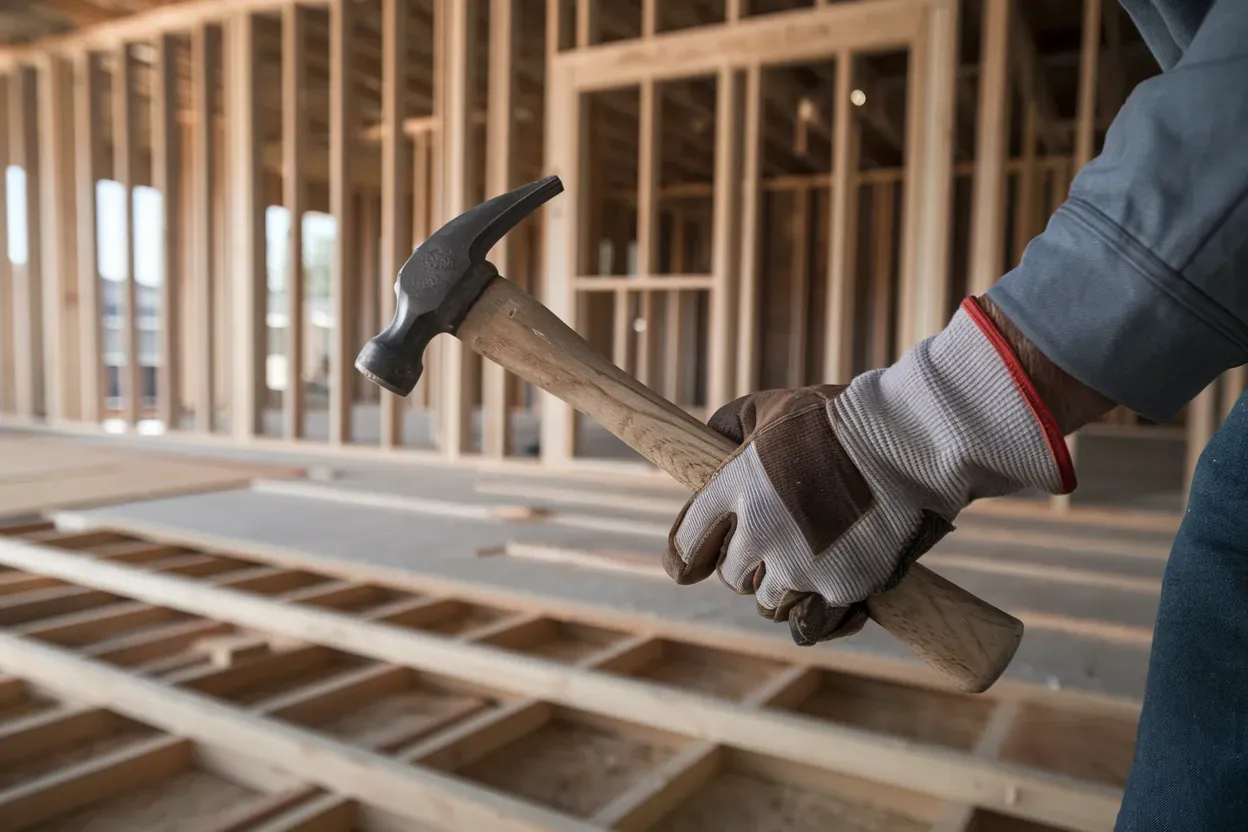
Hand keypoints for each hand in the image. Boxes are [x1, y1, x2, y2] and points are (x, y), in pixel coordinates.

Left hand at [664, 297, 1075, 645]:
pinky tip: (831, 597)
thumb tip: (707, 441)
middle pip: (730, 577)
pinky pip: (813, 625)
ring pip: (769, 604)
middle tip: (772, 548)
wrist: (912, 439)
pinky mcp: (842, 588)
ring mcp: (801, 564)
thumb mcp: (771, 406)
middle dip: (745, 567)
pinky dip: (820, 616)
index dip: (684, 560)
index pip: (685, 546)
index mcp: (733, 488)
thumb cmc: (840, 418)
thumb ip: (730, 426)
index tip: (687, 566)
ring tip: (807, 567)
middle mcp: (760, 532)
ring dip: (782, 591)